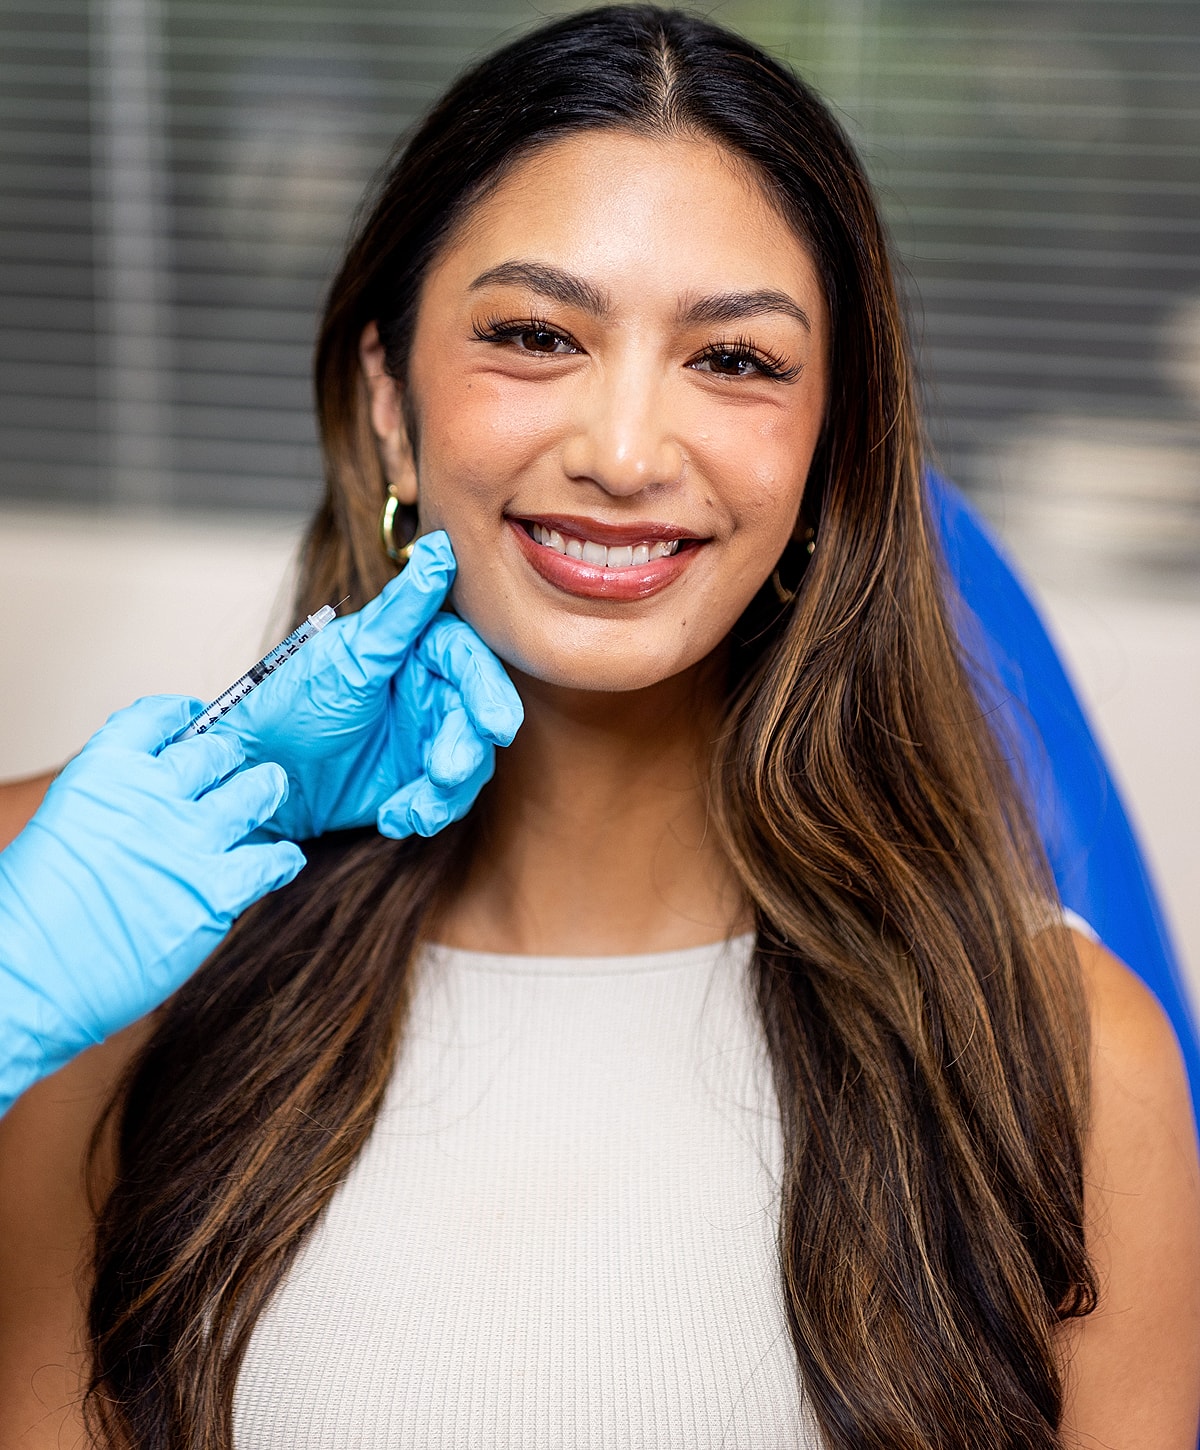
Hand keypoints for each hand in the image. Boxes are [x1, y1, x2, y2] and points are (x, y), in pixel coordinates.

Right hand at [0, 695, 303, 1111]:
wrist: (24, 977)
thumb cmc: (29, 916)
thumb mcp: (63, 828)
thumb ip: (111, 808)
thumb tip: (142, 808)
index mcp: (102, 772)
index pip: (156, 718)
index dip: (181, 717)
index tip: (193, 720)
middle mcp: (151, 796)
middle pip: (214, 753)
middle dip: (227, 759)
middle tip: (235, 768)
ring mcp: (189, 842)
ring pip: (252, 793)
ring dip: (263, 791)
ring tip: (268, 792)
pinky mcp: (215, 892)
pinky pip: (271, 862)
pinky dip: (281, 859)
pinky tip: (282, 861)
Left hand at [227, 531, 522, 839]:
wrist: (253, 774)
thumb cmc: (289, 702)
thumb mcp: (348, 656)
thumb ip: (401, 610)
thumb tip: (440, 549)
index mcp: (415, 649)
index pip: (467, 659)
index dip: (486, 690)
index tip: (495, 725)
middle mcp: (428, 689)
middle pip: (476, 713)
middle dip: (467, 747)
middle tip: (446, 772)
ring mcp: (424, 736)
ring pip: (469, 761)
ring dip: (448, 790)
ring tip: (415, 809)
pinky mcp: (415, 780)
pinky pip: (445, 798)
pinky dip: (427, 810)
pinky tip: (395, 816)